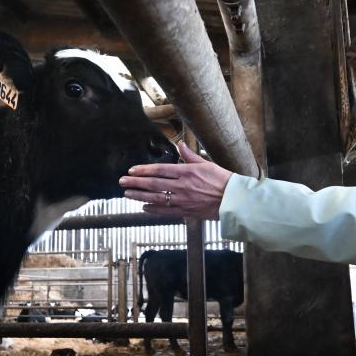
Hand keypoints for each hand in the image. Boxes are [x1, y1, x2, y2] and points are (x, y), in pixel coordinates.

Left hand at [119, 141, 233, 219]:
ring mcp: (182, 200)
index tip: (132, 170)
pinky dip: (153, 209)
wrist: (233, 200)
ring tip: (127, 194)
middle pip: (153, 184)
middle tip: (122, 181)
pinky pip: (165, 211)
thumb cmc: (222, 180)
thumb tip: (180, 144)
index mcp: (187, 172)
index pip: (160, 170)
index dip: (144, 170)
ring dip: (139, 196)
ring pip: (155, 198)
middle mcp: (182, 186)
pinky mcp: (185, 211)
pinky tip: (143, 207)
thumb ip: (190, 156)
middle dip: (135, 182)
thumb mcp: (207, 164)